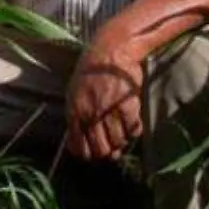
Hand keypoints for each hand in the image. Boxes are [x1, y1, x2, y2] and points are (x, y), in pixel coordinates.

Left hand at [66, 43, 144, 160]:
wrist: (109, 52)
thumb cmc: (90, 73)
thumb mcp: (75, 96)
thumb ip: (77, 119)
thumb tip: (79, 144)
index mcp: (75, 113)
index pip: (79, 148)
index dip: (89, 156)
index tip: (96, 154)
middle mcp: (90, 115)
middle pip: (101, 150)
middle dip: (108, 153)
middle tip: (114, 149)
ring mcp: (109, 111)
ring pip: (118, 142)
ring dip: (122, 141)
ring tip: (123, 133)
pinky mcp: (127, 106)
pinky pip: (133, 129)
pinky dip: (134, 131)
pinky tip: (133, 124)